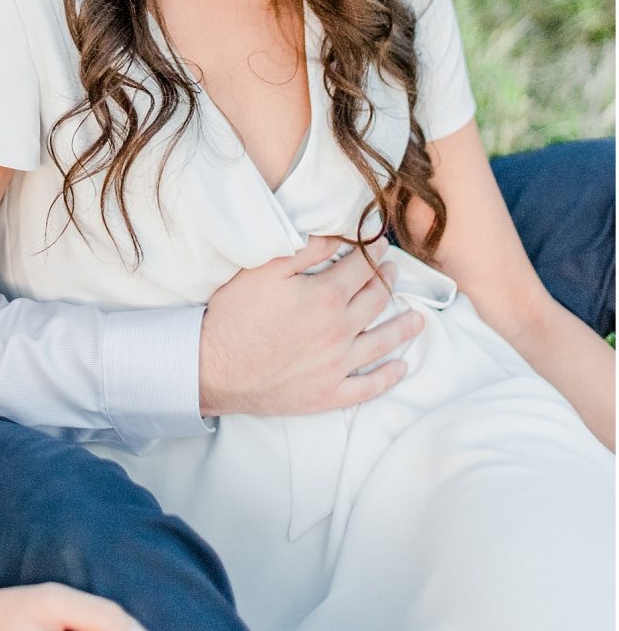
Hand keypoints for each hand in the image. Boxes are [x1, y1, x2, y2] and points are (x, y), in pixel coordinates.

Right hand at [199, 238, 422, 416]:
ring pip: (382, 343)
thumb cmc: (234, 315)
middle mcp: (340, 331)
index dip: (373, 252)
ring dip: (403, 328)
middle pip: (375, 301)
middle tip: (393, 271)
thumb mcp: (264, 269)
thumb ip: (305, 250)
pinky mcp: (328, 394)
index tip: (380, 243)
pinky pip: (368, 387)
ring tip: (418, 320)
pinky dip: (388, 377)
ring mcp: (337, 365)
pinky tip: (399, 368)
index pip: (361, 268)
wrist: (212, 367)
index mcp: (325, 297)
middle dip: (387, 281)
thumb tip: (338, 236)